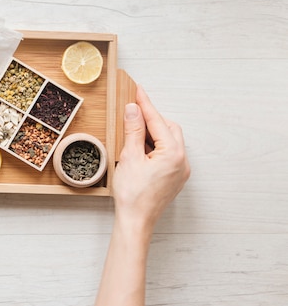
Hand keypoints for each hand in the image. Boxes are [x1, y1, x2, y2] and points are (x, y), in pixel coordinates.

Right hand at [114, 85, 190, 230]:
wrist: (136, 222)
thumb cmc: (132, 195)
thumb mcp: (129, 156)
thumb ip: (133, 130)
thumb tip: (134, 109)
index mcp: (172, 153)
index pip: (157, 121)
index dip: (146, 104)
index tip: (138, 91)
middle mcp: (182, 160)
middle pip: (168, 128)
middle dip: (151, 119)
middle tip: (133, 112)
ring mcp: (180, 170)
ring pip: (169, 141)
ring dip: (153, 133)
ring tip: (133, 132)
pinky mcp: (174, 178)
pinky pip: (168, 153)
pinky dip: (155, 146)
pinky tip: (140, 148)